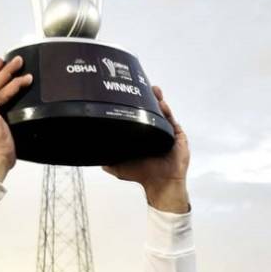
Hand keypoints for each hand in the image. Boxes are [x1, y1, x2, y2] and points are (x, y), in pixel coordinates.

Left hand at [102, 87, 189, 212]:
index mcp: (144, 135)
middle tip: (144, 87)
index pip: (140, 115)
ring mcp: (168, 133)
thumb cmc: (143, 175)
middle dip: (150, 98)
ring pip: (164, 113)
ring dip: (159, 101)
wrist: (160, 184)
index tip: (131, 93)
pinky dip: (168, 113)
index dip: (137, 104)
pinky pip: (173, 122)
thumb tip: (92, 155)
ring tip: (154, 90)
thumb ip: (106, 161)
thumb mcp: (119, 167)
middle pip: (153, 110)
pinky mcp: (178, 137)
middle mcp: (156, 132)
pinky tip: (162, 105)